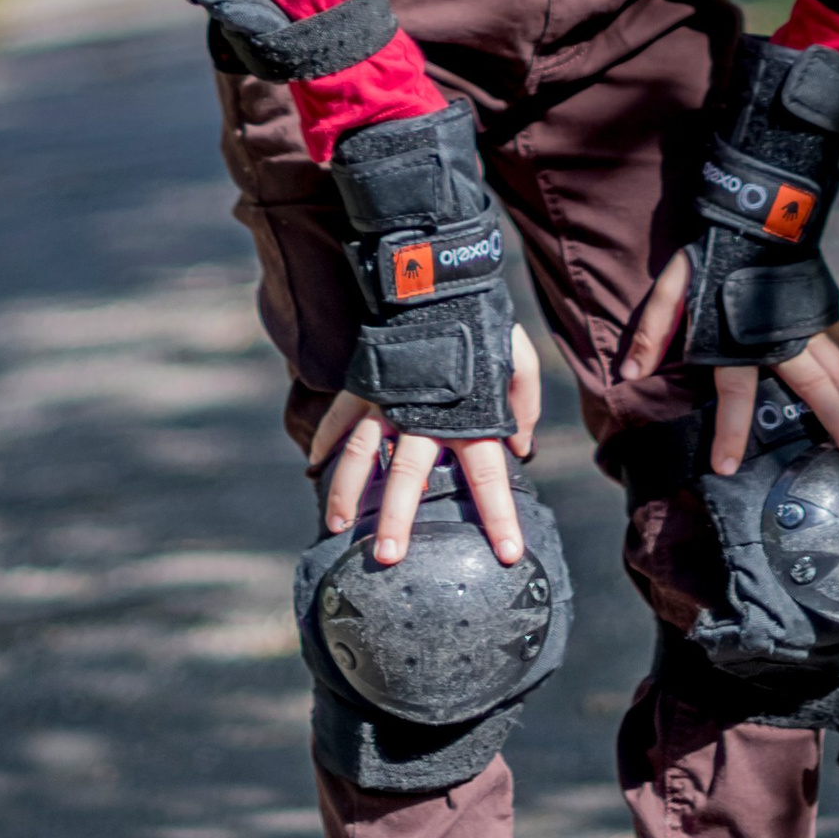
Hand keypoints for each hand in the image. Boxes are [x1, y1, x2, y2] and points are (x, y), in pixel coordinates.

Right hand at [318, 328, 542, 567]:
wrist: (439, 281)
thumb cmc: (484, 324)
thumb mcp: (518, 362)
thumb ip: (524, 407)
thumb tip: (522, 448)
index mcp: (469, 418)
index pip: (488, 477)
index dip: (499, 516)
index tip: (508, 554)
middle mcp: (424, 418)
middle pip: (409, 477)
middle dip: (398, 519)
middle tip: (387, 557)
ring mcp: (387, 402)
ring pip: (362, 456)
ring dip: (348, 493)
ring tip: (338, 527)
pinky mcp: (363, 385)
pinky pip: (338, 418)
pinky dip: (325, 442)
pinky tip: (313, 467)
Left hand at [619, 251, 838, 476]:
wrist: (757, 216)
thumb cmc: (713, 255)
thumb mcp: (673, 287)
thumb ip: (654, 330)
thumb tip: (630, 375)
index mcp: (741, 341)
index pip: (736, 397)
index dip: (731, 434)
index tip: (729, 467)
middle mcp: (784, 339)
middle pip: (817, 389)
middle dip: (836, 425)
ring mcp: (809, 324)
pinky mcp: (823, 310)